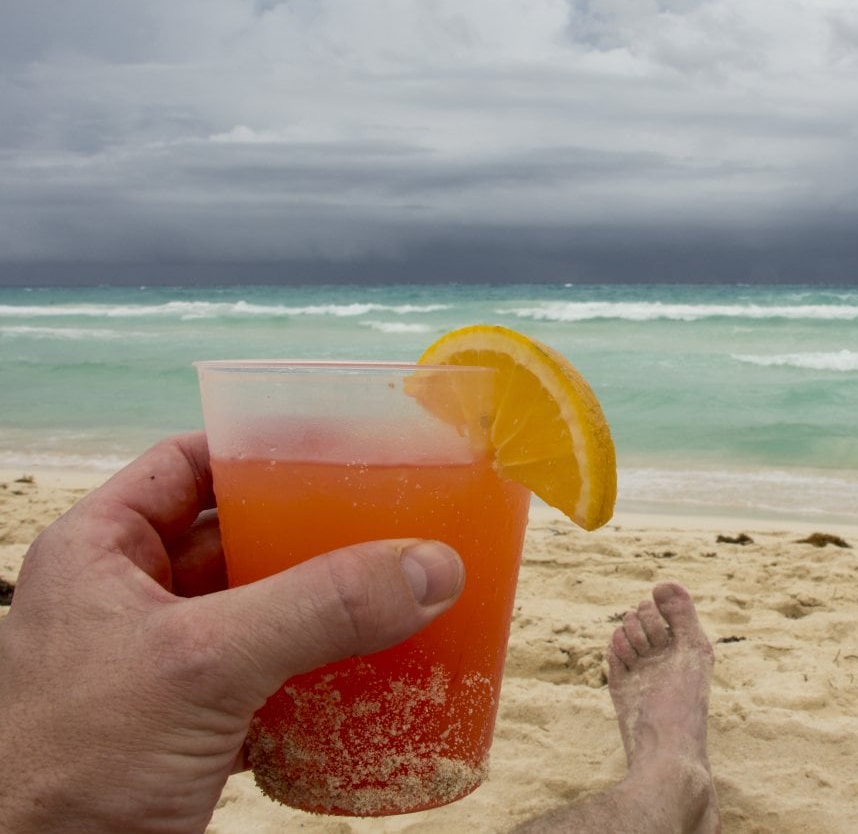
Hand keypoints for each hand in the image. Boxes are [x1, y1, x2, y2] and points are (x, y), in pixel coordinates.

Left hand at [0, 433, 464, 832]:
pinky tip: (367, 678)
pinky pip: (270, 683)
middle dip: (313, 535)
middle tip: (387, 521)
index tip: (339, 448)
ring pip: (260, 615)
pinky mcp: (189, 732)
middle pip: (239, 540)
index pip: (188, 466)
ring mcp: (161, 669)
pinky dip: (318, 681)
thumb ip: (317, 609)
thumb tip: (429, 566)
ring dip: (324, 612)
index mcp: (102, 553)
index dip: (259, 450)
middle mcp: (130, 602)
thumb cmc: (67, 770)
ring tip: (395, 593)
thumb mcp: (200, 666)